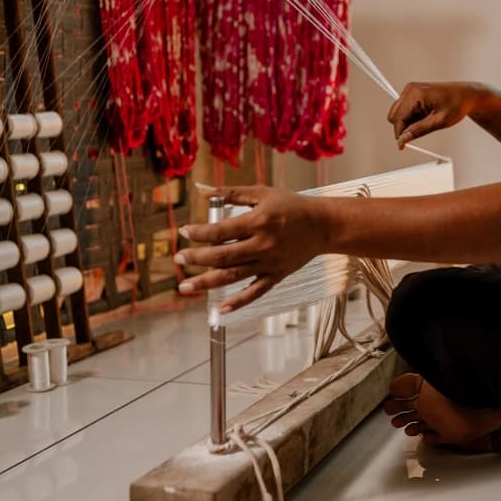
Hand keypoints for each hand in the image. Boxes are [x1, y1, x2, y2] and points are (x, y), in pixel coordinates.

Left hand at [174, 186, 329, 313]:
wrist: (322, 225)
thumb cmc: (291, 205)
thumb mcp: (262, 193)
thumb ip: (231, 193)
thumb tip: (203, 191)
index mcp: (257, 221)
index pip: (220, 231)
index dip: (199, 233)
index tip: (184, 232)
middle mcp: (262, 244)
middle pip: (222, 256)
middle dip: (196, 259)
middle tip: (178, 258)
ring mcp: (269, 263)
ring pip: (233, 277)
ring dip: (206, 283)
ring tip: (184, 286)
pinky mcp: (276, 276)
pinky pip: (255, 292)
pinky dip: (238, 303)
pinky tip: (220, 310)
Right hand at [387, 82, 480, 148]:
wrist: (466, 95)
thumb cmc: (457, 104)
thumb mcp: (440, 121)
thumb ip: (419, 130)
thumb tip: (403, 139)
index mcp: (416, 94)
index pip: (398, 118)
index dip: (400, 134)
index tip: (403, 146)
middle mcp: (410, 89)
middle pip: (394, 115)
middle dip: (403, 127)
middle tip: (420, 132)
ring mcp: (411, 90)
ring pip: (398, 113)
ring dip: (408, 122)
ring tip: (427, 122)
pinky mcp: (413, 93)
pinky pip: (404, 110)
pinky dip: (412, 118)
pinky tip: (425, 117)